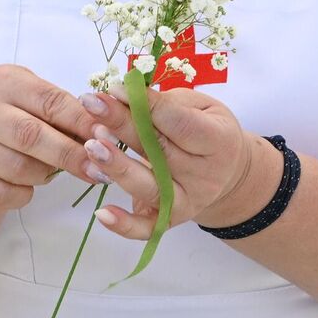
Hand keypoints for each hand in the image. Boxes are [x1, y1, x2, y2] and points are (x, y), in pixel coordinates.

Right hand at [0, 64, 104, 213]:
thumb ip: (64, 111)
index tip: (110, 139)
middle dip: (71, 155)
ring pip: (19, 168)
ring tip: (48, 172)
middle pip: (32, 134)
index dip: (83, 121)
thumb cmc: (11, 125)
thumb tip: (108, 128)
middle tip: (102, 171)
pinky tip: (23, 185)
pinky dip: (23, 194)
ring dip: (43, 175)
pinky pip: (5, 193)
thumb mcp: (32, 105)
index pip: (49, 100)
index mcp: (2, 81)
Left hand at [81, 88, 277, 237]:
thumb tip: (126, 93)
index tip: (114, 89)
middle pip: (159, 151)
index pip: (178, 122)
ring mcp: (188, 202)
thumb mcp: (198, 107)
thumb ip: (167, 103)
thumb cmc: (205, 129)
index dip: (146, 105)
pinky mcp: (170, 220)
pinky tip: (102, 213)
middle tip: (91, 106)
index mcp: (218, 140)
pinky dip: (124, 225)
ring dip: (118, 167)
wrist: (227, 172)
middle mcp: (204, 176)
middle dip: (122, 126)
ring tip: (90, 145)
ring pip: (149, 187)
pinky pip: (146, 228)